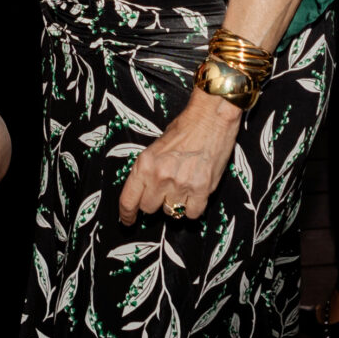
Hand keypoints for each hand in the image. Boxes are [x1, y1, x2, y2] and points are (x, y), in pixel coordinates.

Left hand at [118, 89, 244, 223]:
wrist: (211, 117)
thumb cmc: (185, 127)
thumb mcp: (156, 146)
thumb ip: (148, 170)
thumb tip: (145, 191)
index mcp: (144, 164)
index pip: (129, 200)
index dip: (127, 215)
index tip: (128, 220)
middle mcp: (160, 177)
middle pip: (149, 208)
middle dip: (155, 202)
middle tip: (164, 190)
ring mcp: (181, 185)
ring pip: (171, 212)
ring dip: (175, 203)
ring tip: (183, 185)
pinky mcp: (202, 189)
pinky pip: (192, 213)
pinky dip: (193, 207)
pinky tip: (195, 193)